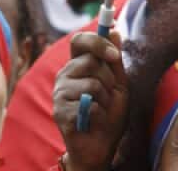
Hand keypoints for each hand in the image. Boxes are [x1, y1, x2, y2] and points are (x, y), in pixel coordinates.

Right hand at [54, 31, 128, 170]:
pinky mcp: (60, 112)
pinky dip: (99, 115)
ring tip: (100, 110)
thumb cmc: (109, 114)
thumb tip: (115, 30)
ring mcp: (59, 93)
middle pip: (91, 62)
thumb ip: (115, 60)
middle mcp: (64, 75)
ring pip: (92, 84)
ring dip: (105, 100)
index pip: (80, 41)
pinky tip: (93, 121)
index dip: (97, 42)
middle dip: (109, 80)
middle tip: (107, 95)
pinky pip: (89, 105)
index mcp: (77, 65)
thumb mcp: (118, 84)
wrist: (101, 146)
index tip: (115, 54)